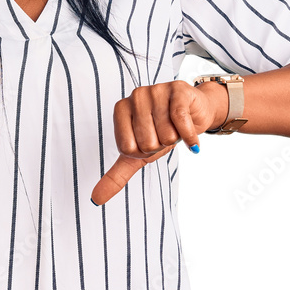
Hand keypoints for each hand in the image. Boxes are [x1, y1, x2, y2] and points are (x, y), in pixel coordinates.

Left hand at [90, 81, 219, 205]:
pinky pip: (180, 120)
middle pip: (147, 142)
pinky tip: (192, 141)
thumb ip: (116, 175)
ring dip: (176, 138)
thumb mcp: (138, 155)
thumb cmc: (163, 132)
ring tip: (176, 127)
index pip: (127, 148)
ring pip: (165, 134)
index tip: (150, 140)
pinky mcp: (177, 90)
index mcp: (120, 109)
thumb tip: (95, 199)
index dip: (144, 152)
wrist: (195, 114)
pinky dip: (189, 136)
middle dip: (161, 145)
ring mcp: (155, 91)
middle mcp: (135, 96)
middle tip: (165, 133)